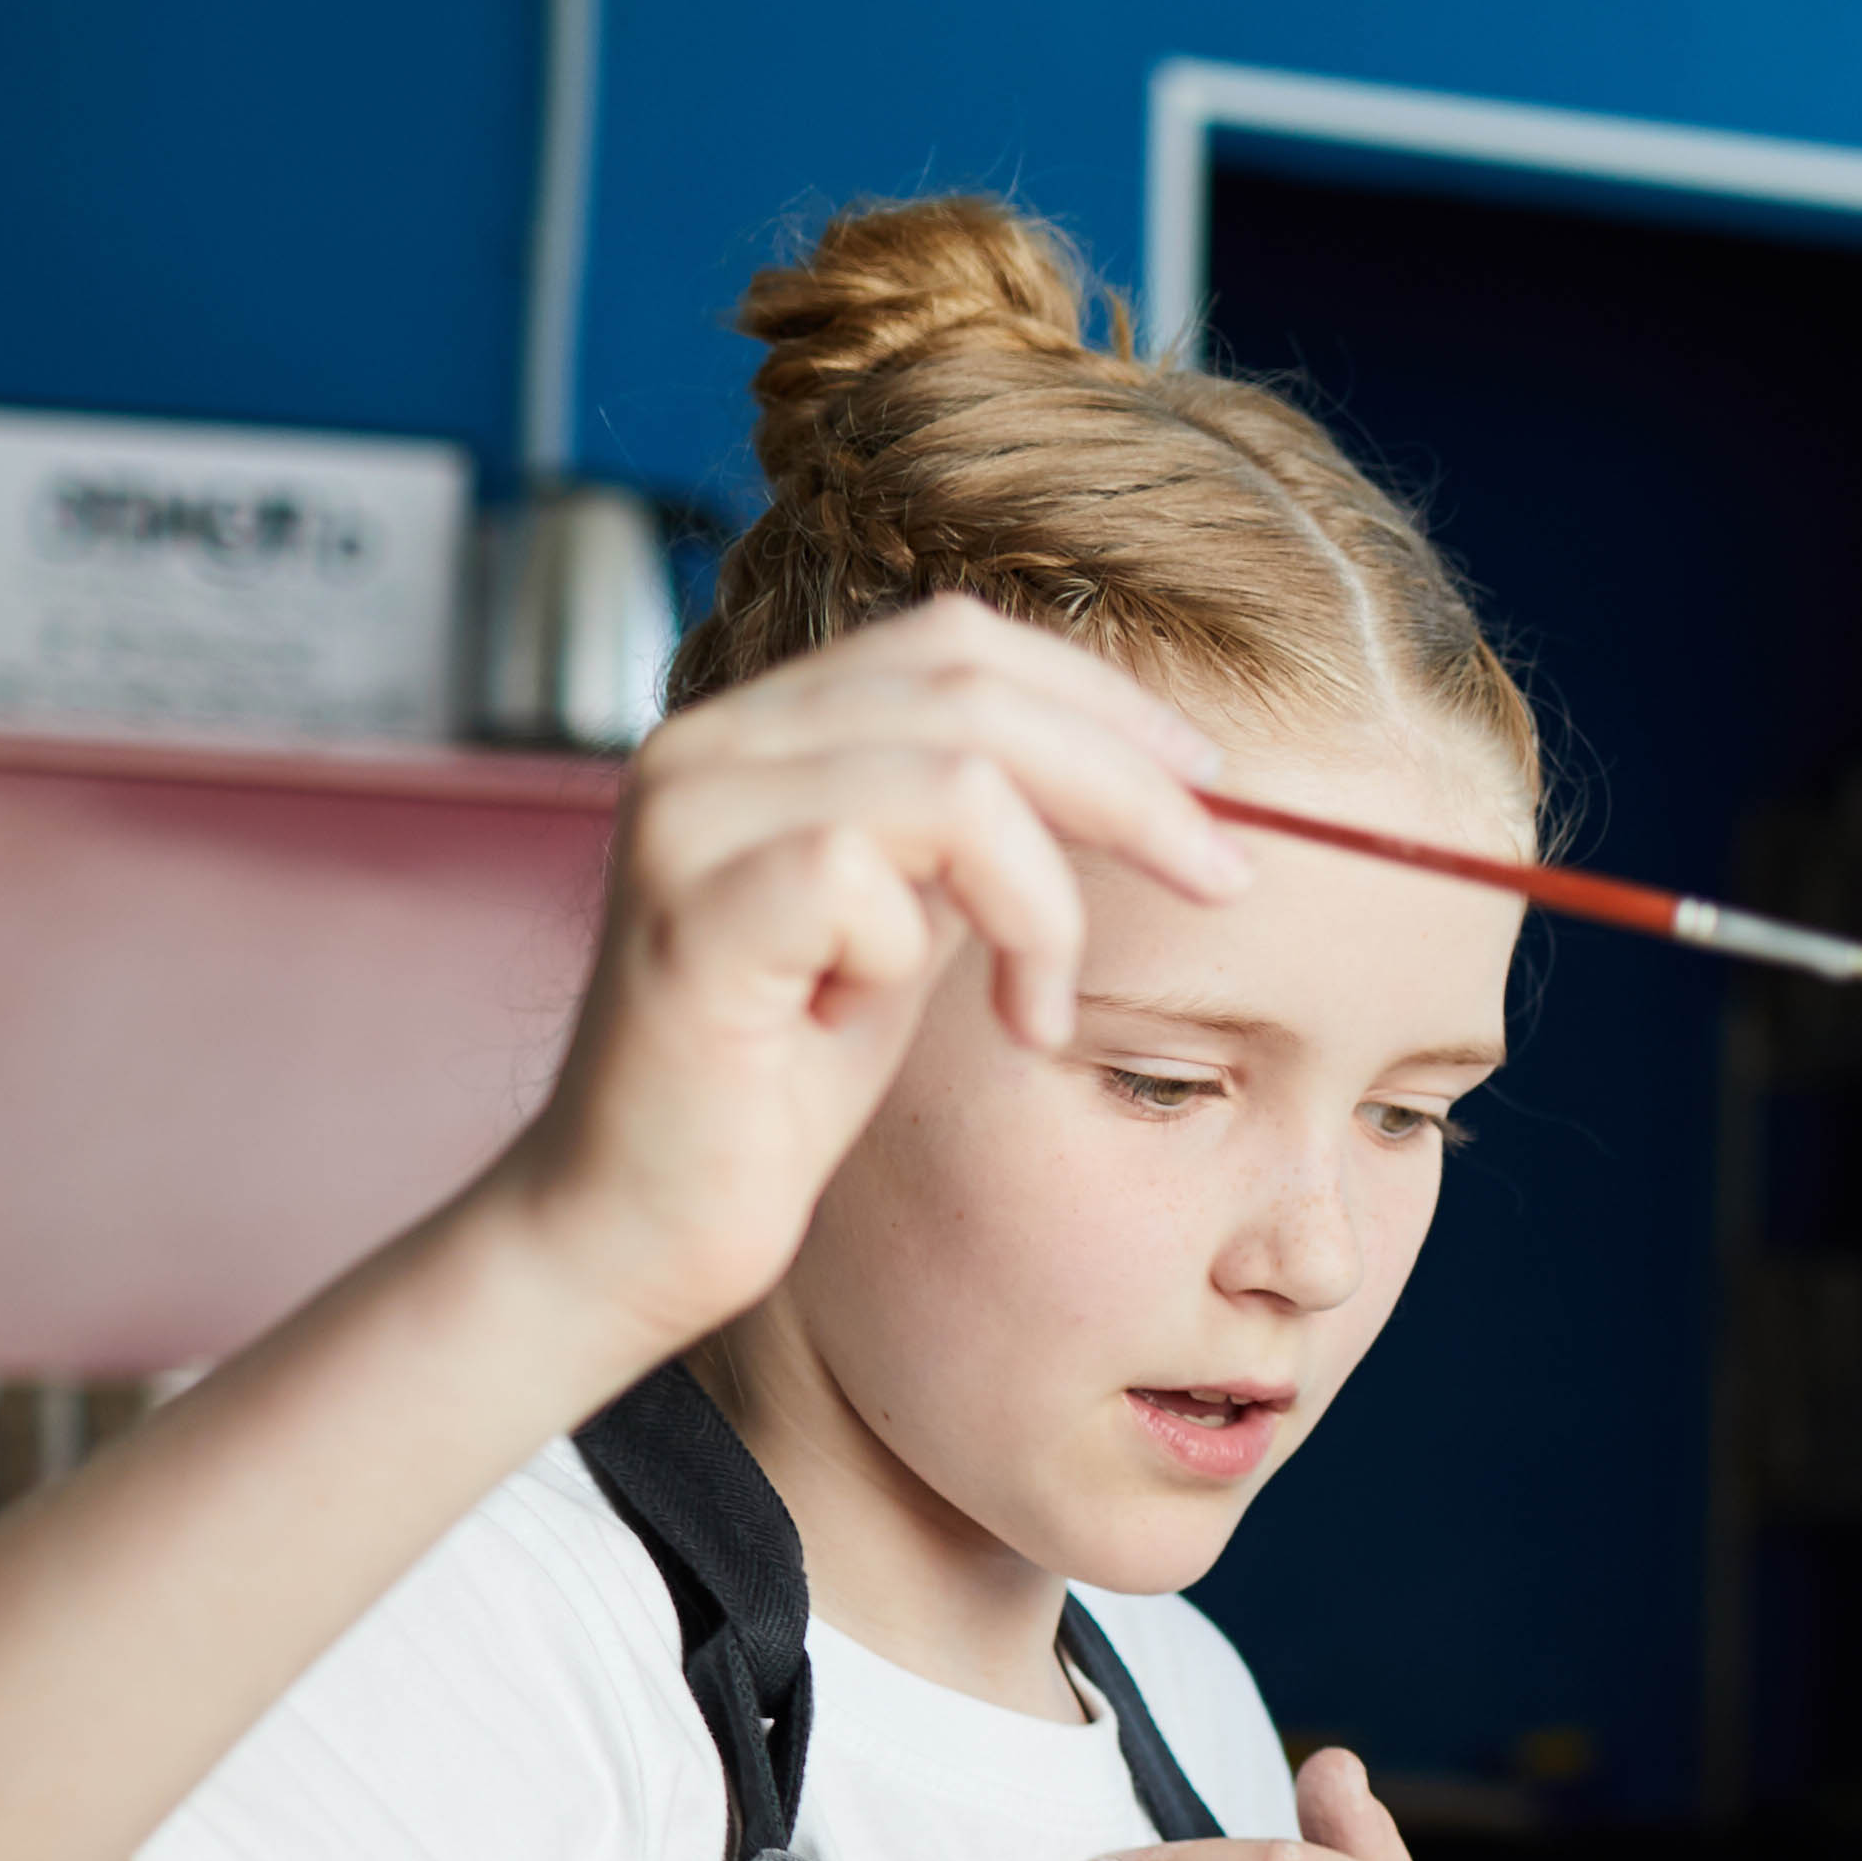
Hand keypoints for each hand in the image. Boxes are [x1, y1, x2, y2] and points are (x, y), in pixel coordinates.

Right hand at [480, 599, 1247, 1355]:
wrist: (642, 1219)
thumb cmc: (780, 1080)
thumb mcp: (910, 920)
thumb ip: (977, 828)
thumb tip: (1137, 768)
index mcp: (761, 728)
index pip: (957, 641)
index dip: (1101, 698)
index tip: (1210, 784)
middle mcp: (707, 744)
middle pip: (972, 687)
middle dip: (1131, 785)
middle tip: (1219, 880)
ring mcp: (685, 820)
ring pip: (950, 777)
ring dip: (1043, 901)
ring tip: (1036, 1005)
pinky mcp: (686, 917)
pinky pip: (861, 876)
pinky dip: (927, 950)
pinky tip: (910, 1024)